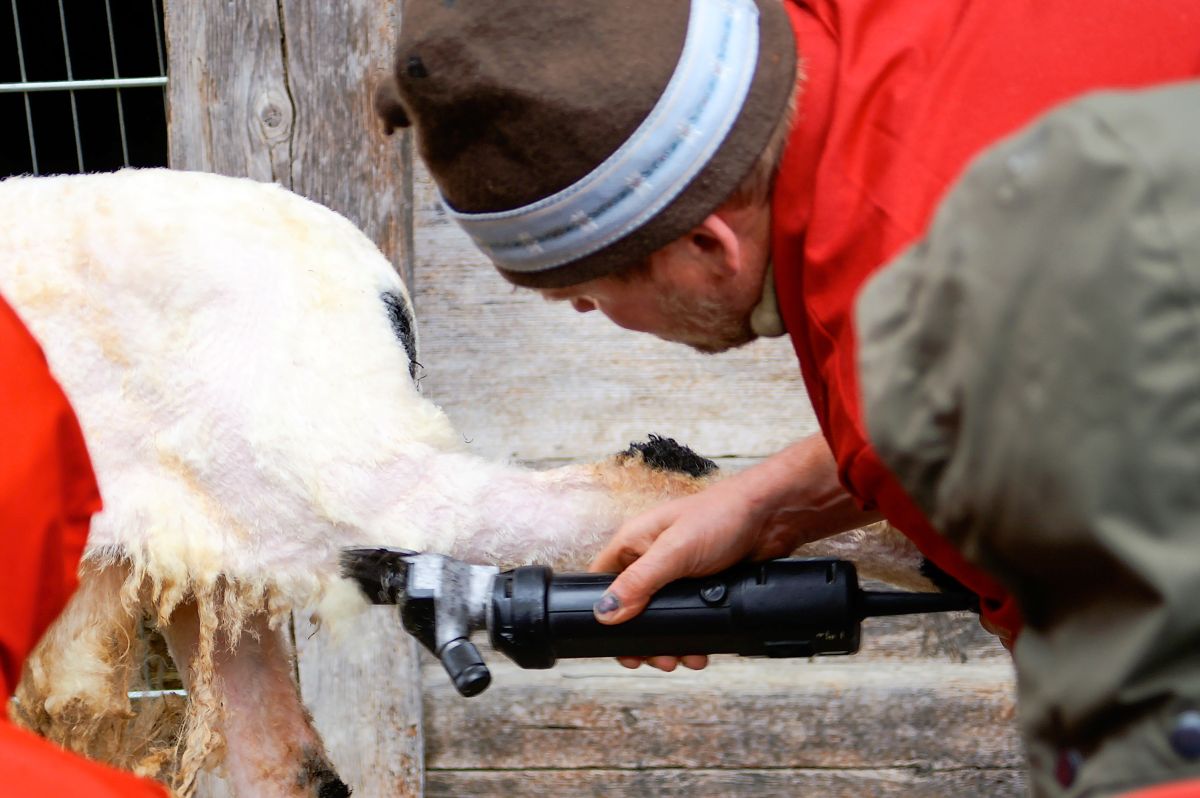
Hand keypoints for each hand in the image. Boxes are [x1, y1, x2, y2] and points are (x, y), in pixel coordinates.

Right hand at [589, 436, 872, 671]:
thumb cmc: (721, 516)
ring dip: (668, 642)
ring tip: (682, 659)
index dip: (603, 614)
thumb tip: (605, 613)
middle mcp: (651, 558)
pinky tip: (699, 650)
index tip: (616, 644)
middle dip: (643, 638)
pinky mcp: (702, 586)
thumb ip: (639, 582)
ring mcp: (677, 574)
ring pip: (661, 617)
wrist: (773, 515)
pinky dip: (691, 636)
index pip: (602, 583)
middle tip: (657, 659)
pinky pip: (688, 616)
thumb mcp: (674, 552)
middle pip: (631, 608)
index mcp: (634, 543)